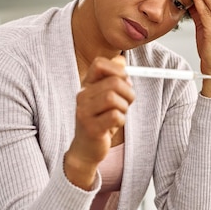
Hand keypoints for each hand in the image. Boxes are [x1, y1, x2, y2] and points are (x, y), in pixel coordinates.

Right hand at [64, 56, 134, 188]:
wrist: (86, 149)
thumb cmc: (100, 120)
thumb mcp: (107, 97)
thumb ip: (114, 78)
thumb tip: (121, 59)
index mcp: (87, 85)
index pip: (100, 64)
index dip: (118, 70)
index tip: (124, 82)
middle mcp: (82, 96)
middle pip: (114, 82)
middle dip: (128, 92)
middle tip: (128, 102)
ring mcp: (84, 112)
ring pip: (114, 98)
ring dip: (124, 107)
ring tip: (120, 114)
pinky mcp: (91, 128)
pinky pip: (115, 116)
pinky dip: (121, 120)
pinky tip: (114, 125)